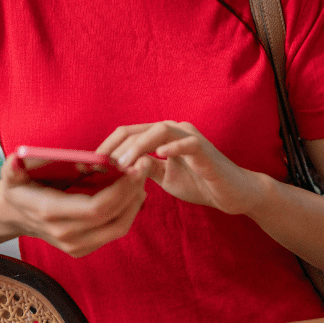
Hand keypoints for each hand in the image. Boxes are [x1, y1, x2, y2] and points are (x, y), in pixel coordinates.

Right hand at [0, 152, 147, 257]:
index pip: (96, 208)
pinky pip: (115, 231)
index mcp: (50, 213)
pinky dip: (129, 211)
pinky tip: (132, 191)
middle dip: (133, 190)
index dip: (120, 189)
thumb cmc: (19, 185)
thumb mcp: (12, 172)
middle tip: (144, 164)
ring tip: (141, 176)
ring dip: (135, 201)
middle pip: (113, 217)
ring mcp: (75, 245)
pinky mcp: (83, 248)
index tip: (134, 166)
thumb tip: (18, 158)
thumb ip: (14, 166)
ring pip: (119, 227)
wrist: (14, 214)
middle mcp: (65, 234)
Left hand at [98, 122, 270, 215]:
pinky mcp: (205, 150)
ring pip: (158, 130)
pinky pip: (187, 143)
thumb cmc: (200, 182)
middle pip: (137, 129)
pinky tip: (158, 156)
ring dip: (137, 146)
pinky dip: (172, 148)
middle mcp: (174, 129)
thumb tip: (118, 170)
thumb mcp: (165, 178)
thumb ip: (145, 170)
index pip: (128, 133)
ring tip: (123, 164)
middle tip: (100, 166)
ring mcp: (190, 137)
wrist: (234, 193)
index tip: (89, 165)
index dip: (107, 147)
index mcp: (162, 135)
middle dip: (116, 147)